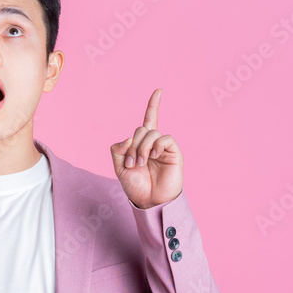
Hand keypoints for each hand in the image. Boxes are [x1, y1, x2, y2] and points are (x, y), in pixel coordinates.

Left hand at [110, 88, 182, 208]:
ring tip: (140, 163)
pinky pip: (165, 139)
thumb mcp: (119, 168)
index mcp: (142, 144)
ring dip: (141, 148)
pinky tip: (154, 156)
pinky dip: (156, 145)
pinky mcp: (174, 153)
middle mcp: (154, 143)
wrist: (149, 201)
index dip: (154, 106)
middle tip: (132, 163)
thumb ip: (118, 151)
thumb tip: (127, 139)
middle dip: (132, 146)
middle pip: (141, 130)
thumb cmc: (136, 186)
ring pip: (151, 133)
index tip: (159, 91)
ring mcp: (164, 148)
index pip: (149, 120)